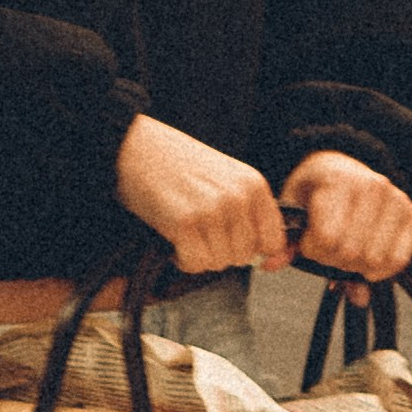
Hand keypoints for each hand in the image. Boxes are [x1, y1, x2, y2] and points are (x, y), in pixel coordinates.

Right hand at [114, 115, 289, 274]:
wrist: (137, 147)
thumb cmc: (176, 163)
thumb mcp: (225, 178)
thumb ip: (246, 209)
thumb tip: (261, 252)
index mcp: (253, 185)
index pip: (273, 240)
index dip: (254, 251)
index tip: (235, 248)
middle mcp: (238, 198)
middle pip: (243, 256)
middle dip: (220, 252)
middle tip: (200, 235)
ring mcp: (212, 210)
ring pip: (219, 263)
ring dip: (199, 256)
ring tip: (185, 234)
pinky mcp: (185, 223)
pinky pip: (195, 263)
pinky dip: (182, 259)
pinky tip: (174, 240)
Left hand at [282, 148, 411, 295]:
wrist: (343, 167)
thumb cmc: (314, 190)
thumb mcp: (292, 207)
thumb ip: (283, 239)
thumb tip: (271, 266)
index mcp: (337, 180)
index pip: (327, 238)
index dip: (312, 249)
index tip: (308, 242)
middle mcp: (372, 186)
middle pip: (350, 253)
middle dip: (332, 260)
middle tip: (326, 249)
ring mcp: (395, 198)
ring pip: (374, 260)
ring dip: (355, 266)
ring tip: (345, 251)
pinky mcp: (411, 213)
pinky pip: (398, 259)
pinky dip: (380, 270)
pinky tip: (365, 262)